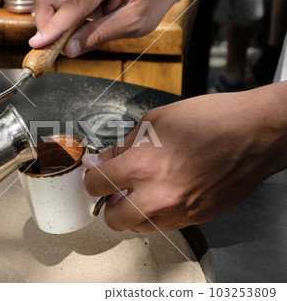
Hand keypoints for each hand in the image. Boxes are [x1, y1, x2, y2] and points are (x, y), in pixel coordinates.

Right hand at [29, 0, 186, 56]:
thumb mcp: (134, 21)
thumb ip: (100, 34)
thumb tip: (70, 49)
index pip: (75, 2)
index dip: (55, 25)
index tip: (39, 44)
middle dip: (46, 25)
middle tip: (55, 47)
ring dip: (51, 24)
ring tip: (68, 40)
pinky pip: (57, 3)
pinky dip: (58, 20)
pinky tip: (72, 30)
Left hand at [83, 83, 286, 231]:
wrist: (254, 134)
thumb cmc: (209, 120)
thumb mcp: (155, 121)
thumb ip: (123, 146)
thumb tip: (101, 161)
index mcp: (142, 166)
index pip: (95, 186)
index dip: (92, 177)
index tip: (96, 171)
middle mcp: (157, 195)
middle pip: (111, 219)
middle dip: (107, 202)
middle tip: (115, 187)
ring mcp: (178, 211)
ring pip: (136, 226)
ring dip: (131, 210)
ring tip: (141, 189)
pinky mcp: (195, 218)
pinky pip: (162, 225)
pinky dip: (154, 213)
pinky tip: (162, 193)